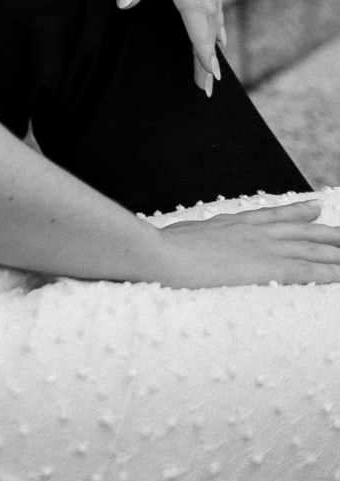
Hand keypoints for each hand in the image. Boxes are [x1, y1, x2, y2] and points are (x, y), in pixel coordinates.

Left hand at [84, 0, 223, 93]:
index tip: (205, 73)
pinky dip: (213, 6)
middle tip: (207, 85)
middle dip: (208, 49)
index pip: (192, 8)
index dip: (199, 44)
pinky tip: (213, 21)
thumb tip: (130, 6)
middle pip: (207, 9)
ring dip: (214, 31)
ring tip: (213, 64)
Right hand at [155, 199, 339, 286]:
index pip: (272, 216)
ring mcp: (263, 248)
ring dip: (336, 252)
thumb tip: (184, 243)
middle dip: (326, 232)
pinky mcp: (269, 268)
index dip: (296, 212)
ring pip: (311, 248)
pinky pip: (309, 270)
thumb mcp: (179, 240)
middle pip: (300, 230)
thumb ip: (193, 241)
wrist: (158, 254)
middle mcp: (253, 232)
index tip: (314, 207)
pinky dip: (329, 272)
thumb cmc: (159, 250)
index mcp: (232, 224)